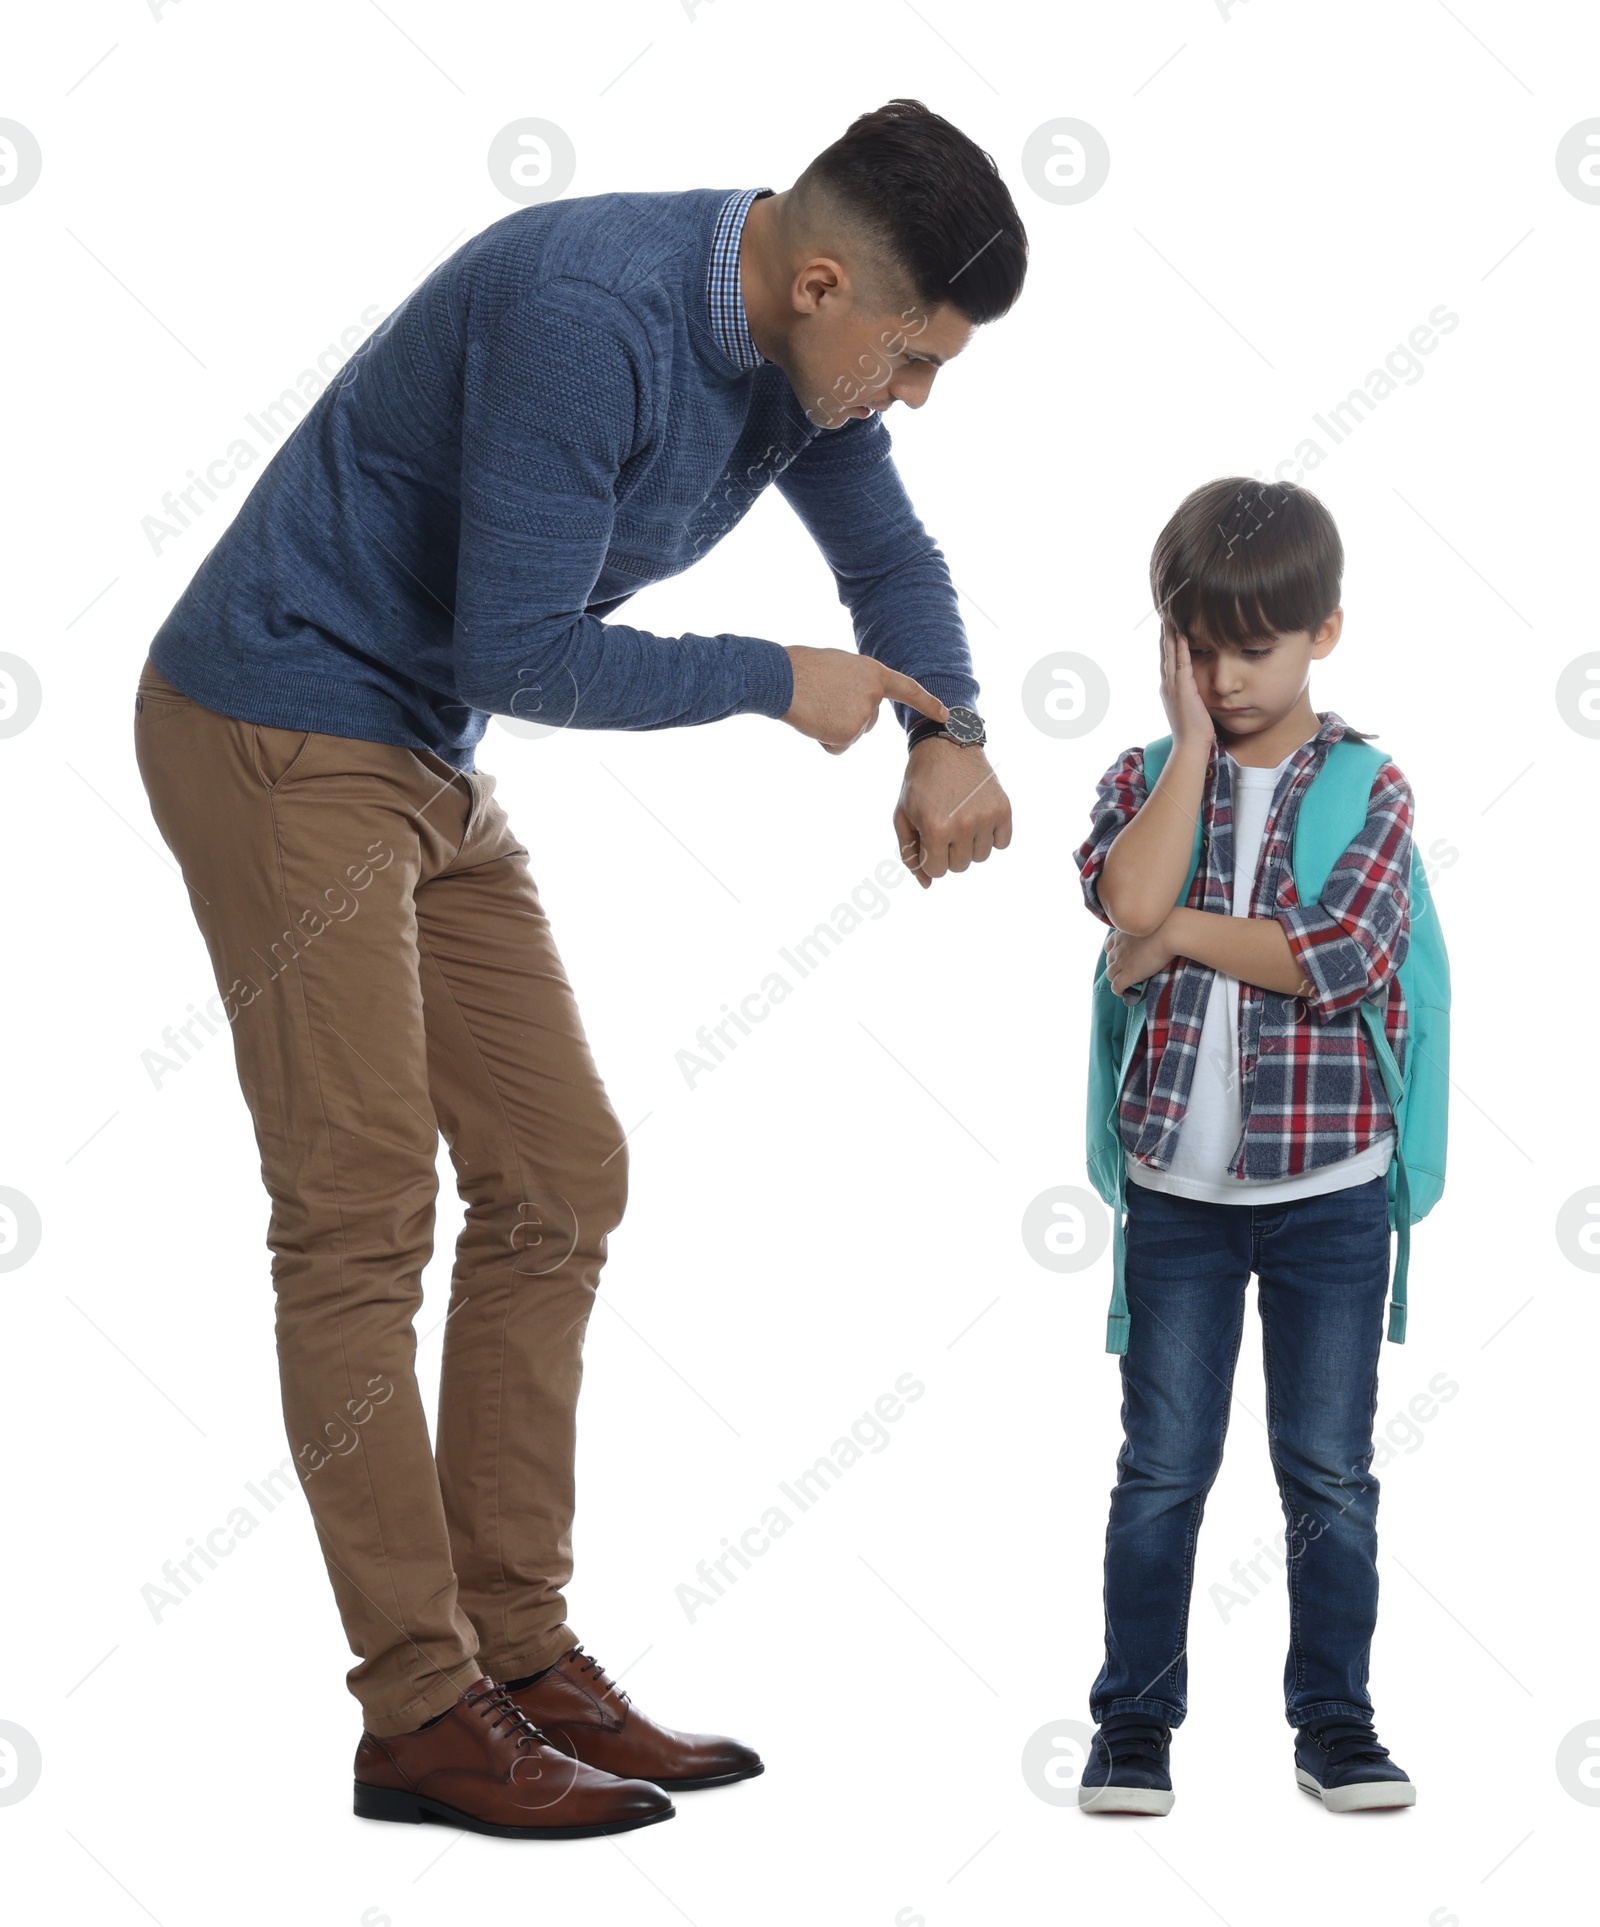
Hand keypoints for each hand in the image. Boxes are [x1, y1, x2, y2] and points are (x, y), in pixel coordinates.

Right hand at [782, 645, 947, 752]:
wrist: (783, 677)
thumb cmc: (802, 668)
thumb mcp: (839, 667)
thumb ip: (857, 684)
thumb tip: (856, 705)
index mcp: (874, 672)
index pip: (908, 690)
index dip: (927, 703)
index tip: (946, 715)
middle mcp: (874, 695)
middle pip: (868, 721)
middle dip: (846, 718)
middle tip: (822, 700)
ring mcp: (863, 715)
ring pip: (851, 735)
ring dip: (831, 728)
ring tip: (815, 706)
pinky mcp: (849, 733)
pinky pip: (838, 747)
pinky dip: (824, 740)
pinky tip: (813, 722)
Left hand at [893, 736, 1012, 889]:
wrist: (946, 746)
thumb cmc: (920, 784)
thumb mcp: (903, 817)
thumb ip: (910, 855)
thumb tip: (927, 885)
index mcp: (936, 829)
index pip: (937, 871)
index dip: (929, 856)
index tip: (927, 837)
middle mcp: (964, 825)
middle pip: (960, 867)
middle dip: (948, 851)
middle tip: (944, 824)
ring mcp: (986, 817)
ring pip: (981, 857)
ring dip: (969, 844)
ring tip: (960, 818)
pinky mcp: (1003, 809)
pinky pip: (1002, 843)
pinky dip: (991, 836)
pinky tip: (978, 817)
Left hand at [1104, 920, 1177, 995]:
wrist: (1169, 932)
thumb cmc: (1167, 925)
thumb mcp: (1150, 924)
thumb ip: (1145, 930)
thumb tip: (1153, 933)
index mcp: (1122, 933)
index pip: (1110, 945)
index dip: (1114, 952)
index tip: (1122, 957)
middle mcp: (1118, 947)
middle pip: (1109, 960)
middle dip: (1115, 966)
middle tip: (1126, 971)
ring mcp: (1121, 961)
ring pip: (1110, 974)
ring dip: (1116, 978)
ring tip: (1125, 983)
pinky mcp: (1128, 974)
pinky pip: (1116, 986)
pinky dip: (1118, 990)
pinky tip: (1123, 993)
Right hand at [1159, 623, 1213, 751]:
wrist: (1190, 745)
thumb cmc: (1194, 730)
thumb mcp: (1191, 707)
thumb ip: (1191, 693)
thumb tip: (1196, 687)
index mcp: (1169, 688)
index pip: (1167, 659)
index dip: (1167, 642)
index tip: (1168, 626)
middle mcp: (1167, 684)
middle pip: (1163, 652)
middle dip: (1164, 634)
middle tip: (1165, 615)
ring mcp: (1172, 686)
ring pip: (1168, 654)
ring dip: (1169, 635)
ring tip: (1170, 617)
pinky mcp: (1182, 689)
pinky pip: (1180, 663)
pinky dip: (1179, 648)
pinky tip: (1182, 634)